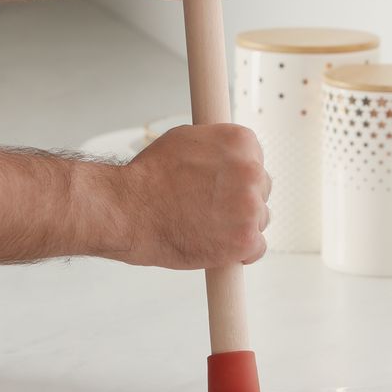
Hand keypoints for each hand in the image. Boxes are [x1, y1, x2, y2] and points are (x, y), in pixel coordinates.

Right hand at [108, 123, 269, 267]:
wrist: (131, 211)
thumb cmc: (149, 178)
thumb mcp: (184, 139)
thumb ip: (215, 147)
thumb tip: (224, 155)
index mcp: (240, 142)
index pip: (255, 159)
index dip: (236, 176)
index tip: (223, 185)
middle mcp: (250, 171)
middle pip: (261, 189)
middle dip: (240, 200)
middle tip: (211, 208)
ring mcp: (250, 207)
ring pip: (259, 219)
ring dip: (239, 225)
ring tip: (208, 226)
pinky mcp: (246, 239)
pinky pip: (257, 248)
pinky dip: (240, 252)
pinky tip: (218, 245)